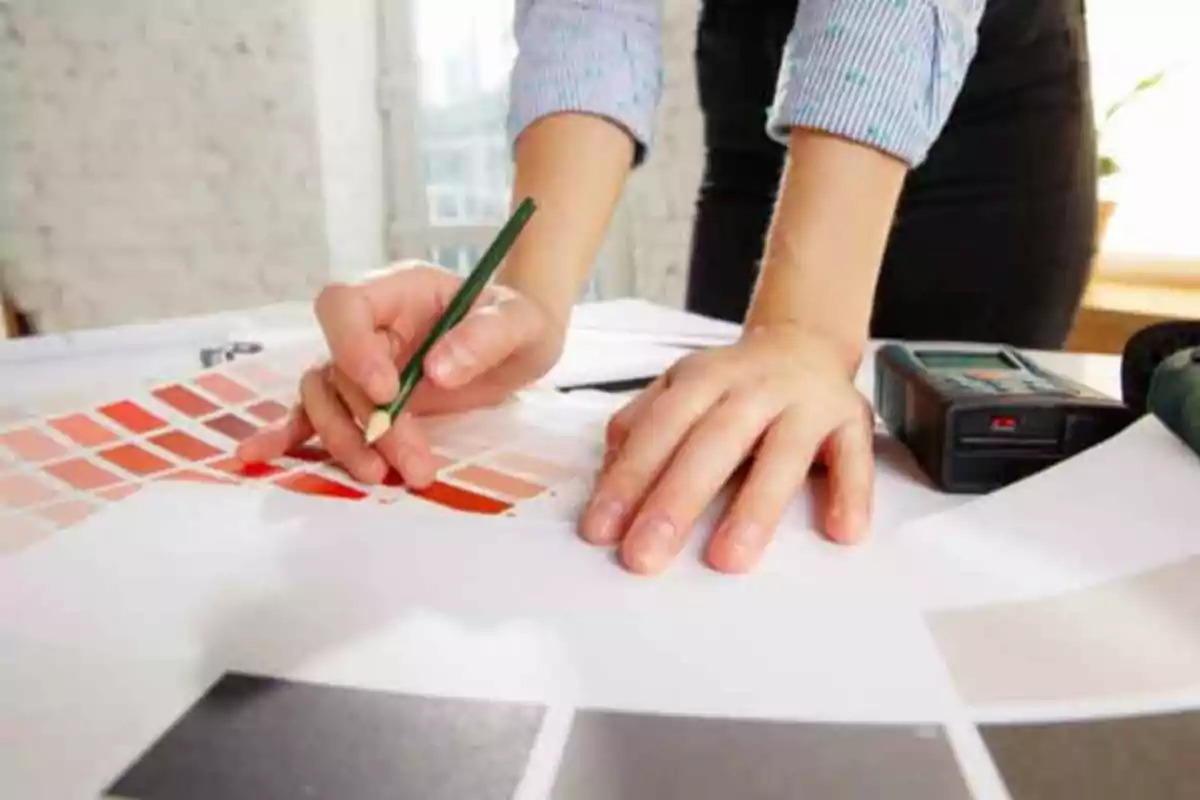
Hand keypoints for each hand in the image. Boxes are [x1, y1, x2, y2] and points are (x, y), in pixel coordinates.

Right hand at [237, 262, 562, 484]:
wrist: (523, 345)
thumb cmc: (521, 321)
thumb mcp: (522, 323)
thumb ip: (486, 336)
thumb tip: (436, 369)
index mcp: (398, 291)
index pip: (344, 306)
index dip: (352, 348)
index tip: (386, 392)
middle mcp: (370, 325)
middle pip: (338, 368)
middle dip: (368, 421)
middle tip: (412, 462)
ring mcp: (361, 363)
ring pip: (324, 399)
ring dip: (344, 441)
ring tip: (385, 477)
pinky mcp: (362, 400)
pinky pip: (316, 415)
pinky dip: (288, 436)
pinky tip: (258, 457)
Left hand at [581, 324, 874, 574]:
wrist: (803, 344)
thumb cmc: (732, 384)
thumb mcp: (679, 388)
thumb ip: (641, 425)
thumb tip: (607, 471)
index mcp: (702, 379)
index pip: (660, 430)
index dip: (628, 479)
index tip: (601, 530)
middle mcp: (754, 387)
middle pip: (712, 444)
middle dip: (675, 501)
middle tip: (645, 556)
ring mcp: (805, 403)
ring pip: (782, 455)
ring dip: (755, 508)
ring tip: (728, 560)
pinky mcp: (851, 420)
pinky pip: (854, 457)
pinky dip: (851, 492)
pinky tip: (841, 531)